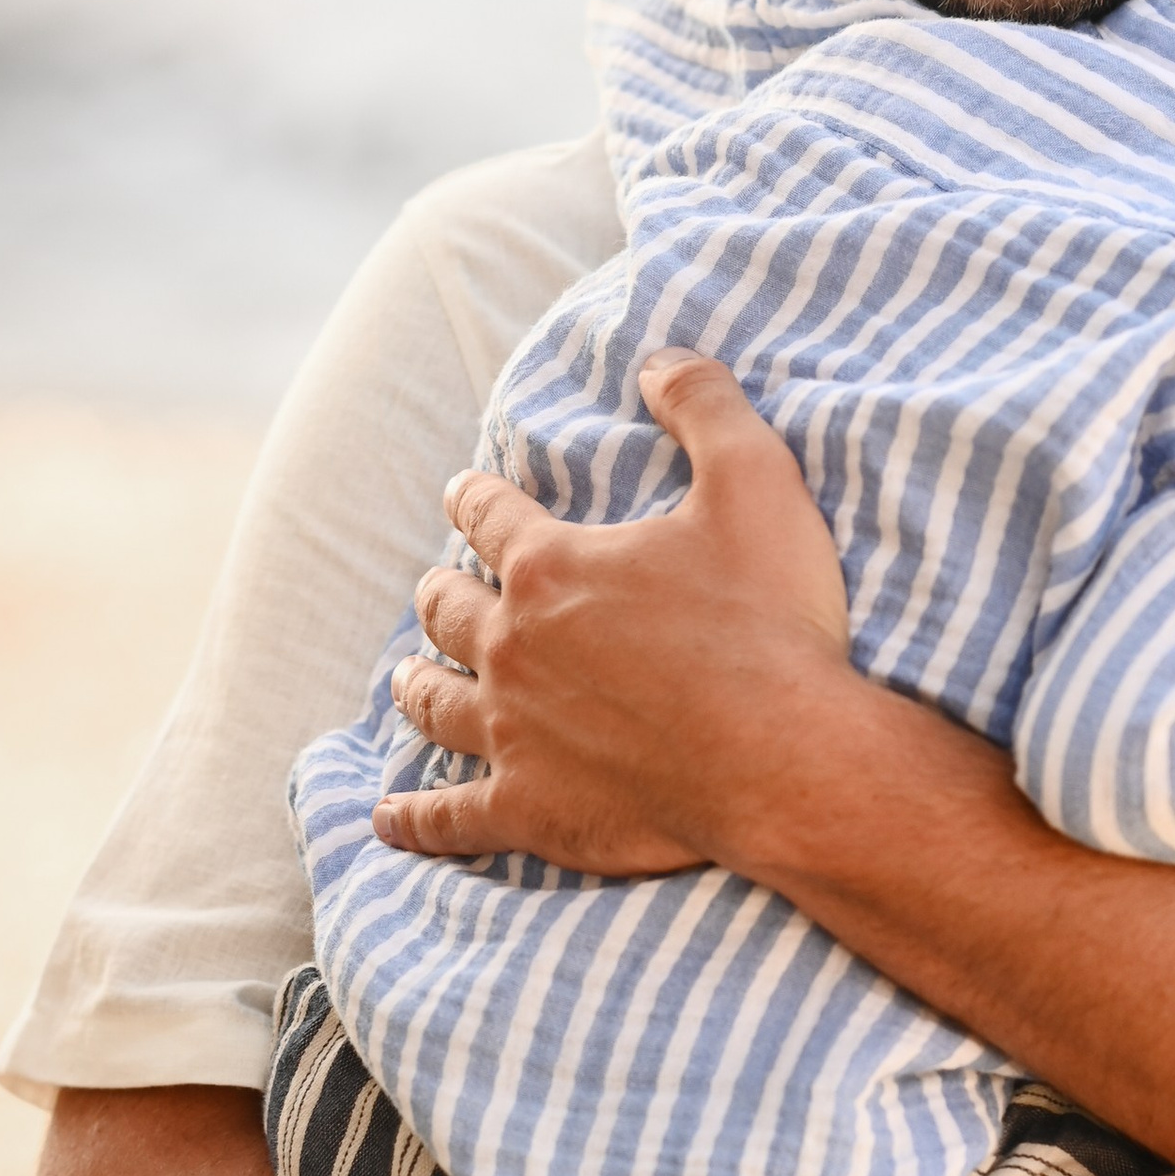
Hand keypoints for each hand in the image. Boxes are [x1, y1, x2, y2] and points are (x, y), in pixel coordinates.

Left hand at [374, 350, 857, 871]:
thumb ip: (706, 406)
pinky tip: (389, 820)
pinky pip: (451, 818)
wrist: (786, 762)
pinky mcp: (531, 810)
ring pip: (435, 703)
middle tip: (438, 589)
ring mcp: (513, 735)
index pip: (489, 516)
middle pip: (449, 609)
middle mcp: (513, 647)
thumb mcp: (758, 483)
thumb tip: (660, 355)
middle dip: (441, 592)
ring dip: (416, 684)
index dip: (475, 499)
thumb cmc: (772, 626)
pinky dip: (415, 820)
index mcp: (553, 567)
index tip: (464, 494)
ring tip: (407, 677)